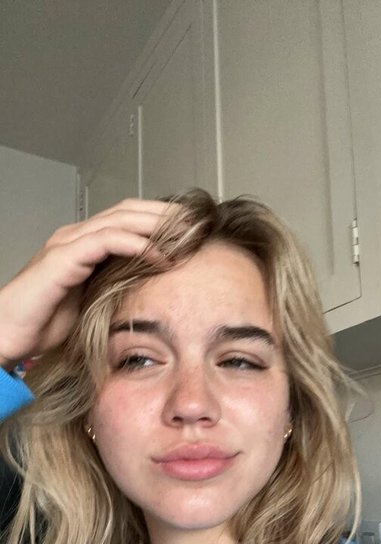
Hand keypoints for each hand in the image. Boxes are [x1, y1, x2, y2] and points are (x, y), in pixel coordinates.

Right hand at [0, 198, 175, 368]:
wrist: (6, 333)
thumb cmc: (43, 323)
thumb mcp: (92, 302)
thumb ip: (116, 288)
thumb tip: (150, 292)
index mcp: (83, 243)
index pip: (128, 218)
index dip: (160, 219)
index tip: (191, 229)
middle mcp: (76, 236)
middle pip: (129, 210)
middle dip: (166, 214)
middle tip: (198, 222)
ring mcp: (68, 243)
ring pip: (122, 220)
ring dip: (158, 225)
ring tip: (187, 235)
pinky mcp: (64, 257)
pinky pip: (108, 241)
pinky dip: (138, 245)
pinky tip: (161, 256)